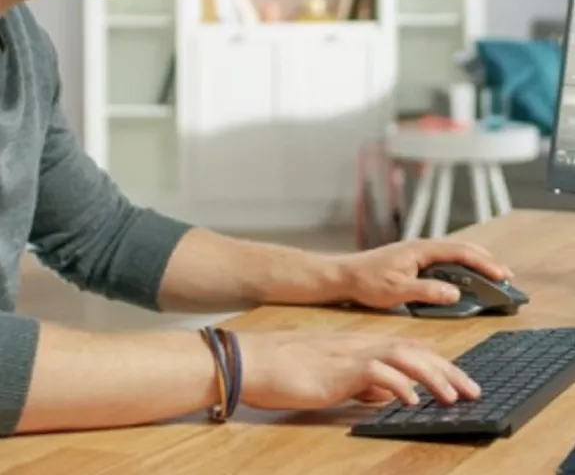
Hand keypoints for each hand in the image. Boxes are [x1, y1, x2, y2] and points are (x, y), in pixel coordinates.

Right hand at [238, 330, 479, 409]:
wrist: (257, 360)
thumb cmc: (288, 370)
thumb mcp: (333, 377)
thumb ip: (361, 382)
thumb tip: (385, 395)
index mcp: (361, 345)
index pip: (408, 349)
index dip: (437, 363)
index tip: (460, 380)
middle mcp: (361, 344)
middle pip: (414, 350)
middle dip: (447, 370)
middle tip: (473, 390)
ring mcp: (351, 354)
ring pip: (403, 357)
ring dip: (432, 376)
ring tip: (453, 396)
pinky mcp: (340, 368)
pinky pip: (377, 373)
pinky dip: (398, 385)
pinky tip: (412, 401)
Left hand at [337, 238, 512, 309]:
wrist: (343, 275)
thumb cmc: (367, 282)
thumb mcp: (397, 291)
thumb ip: (426, 292)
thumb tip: (456, 293)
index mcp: (420, 250)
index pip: (460, 252)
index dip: (483, 263)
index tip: (502, 275)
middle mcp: (421, 247)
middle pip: (460, 248)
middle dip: (485, 260)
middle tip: (506, 276)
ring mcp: (417, 253)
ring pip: (453, 253)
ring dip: (474, 263)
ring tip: (492, 276)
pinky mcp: (412, 261)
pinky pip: (443, 260)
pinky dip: (460, 267)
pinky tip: (465, 278)